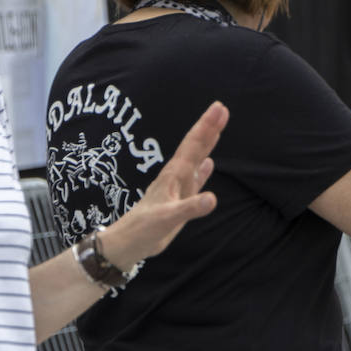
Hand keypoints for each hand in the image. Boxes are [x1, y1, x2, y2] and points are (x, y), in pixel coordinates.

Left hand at [100, 101, 224, 267]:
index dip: (207, 127)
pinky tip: (210, 163)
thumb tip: (212, 199)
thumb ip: (189, 208)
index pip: (193, 146)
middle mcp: (176, 177)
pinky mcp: (179, 200)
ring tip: (218, 128)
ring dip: (207, 144)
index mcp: (174, 176)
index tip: (219, 108)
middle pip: (195, 147)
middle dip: (209, 128)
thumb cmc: (144, 230)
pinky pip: (195, 179)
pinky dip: (203, 170)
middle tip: (222, 108)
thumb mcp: (167, 219)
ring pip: (196, 159)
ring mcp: (178, 187)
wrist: (128, 243)